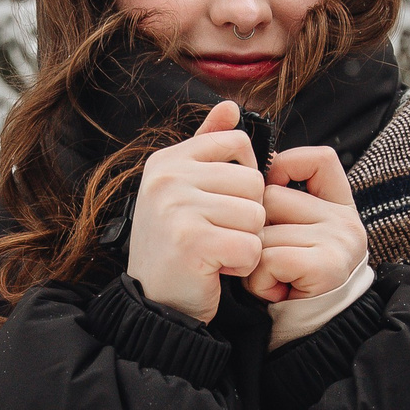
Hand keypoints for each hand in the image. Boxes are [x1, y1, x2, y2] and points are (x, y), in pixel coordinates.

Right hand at [128, 99, 266, 322]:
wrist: (153, 305)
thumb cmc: (177, 248)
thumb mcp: (187, 190)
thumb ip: (208, 145)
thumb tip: (231, 105)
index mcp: (168, 160)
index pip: (237, 142)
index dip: (245, 177)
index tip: (223, 203)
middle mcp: (168, 178)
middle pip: (253, 181)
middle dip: (246, 215)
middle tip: (216, 236)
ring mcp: (177, 208)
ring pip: (256, 215)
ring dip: (246, 242)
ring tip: (215, 253)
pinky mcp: (192, 242)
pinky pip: (250, 247)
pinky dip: (242, 266)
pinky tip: (216, 270)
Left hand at [245, 145, 364, 302]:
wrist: (313, 335)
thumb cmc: (293, 284)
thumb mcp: (294, 237)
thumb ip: (283, 204)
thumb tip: (249, 171)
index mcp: (340, 206)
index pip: (320, 159)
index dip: (287, 166)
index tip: (270, 192)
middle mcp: (345, 220)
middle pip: (271, 197)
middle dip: (255, 232)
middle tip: (268, 262)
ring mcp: (339, 241)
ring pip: (263, 232)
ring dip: (253, 263)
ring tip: (273, 281)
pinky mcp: (327, 266)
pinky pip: (269, 259)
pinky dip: (260, 281)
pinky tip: (275, 292)